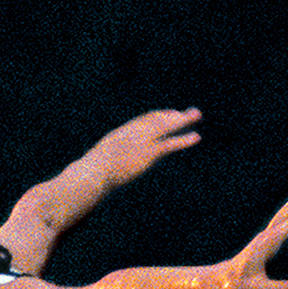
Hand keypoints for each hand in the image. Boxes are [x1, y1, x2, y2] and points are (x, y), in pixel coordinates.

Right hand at [87, 108, 202, 188]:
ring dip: (182, 121)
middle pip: (156, 119)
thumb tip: (107, 173)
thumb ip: (108, 164)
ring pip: (165, 127)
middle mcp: (131, 134)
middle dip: (172, 116)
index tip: (171, 115)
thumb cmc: (91, 175)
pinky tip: (196, 137)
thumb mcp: (99, 167)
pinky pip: (169, 144)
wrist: (93, 175)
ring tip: (196, 115)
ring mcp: (140, 142)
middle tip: (189, 113)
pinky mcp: (147, 153)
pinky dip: (183, 140)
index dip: (158, 117)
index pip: (142, 122)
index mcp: (120, 135)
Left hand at [221, 188, 287, 288]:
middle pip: (284, 217)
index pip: (283, 231)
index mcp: (264, 246)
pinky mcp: (267, 240)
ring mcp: (266, 237)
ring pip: (283, 216)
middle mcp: (265, 237)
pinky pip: (282, 223)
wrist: (225, 280)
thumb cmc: (239, 284)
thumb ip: (279, 288)